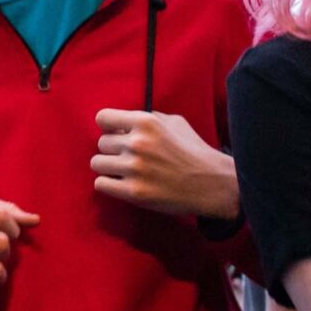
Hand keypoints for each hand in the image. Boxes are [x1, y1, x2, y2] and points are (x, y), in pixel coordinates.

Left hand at [90, 110, 239, 218]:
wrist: (212, 184)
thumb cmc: (194, 151)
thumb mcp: (175, 122)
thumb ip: (147, 118)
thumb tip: (123, 123)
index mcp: (146, 122)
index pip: (102, 118)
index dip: (108, 127)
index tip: (115, 134)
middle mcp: (137, 143)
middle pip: (101, 143)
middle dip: (113, 150)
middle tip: (128, 157)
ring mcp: (134, 168)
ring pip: (97, 163)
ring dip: (109, 167)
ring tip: (124, 171)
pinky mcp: (134, 192)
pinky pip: (101, 184)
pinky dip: (109, 184)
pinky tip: (122, 184)